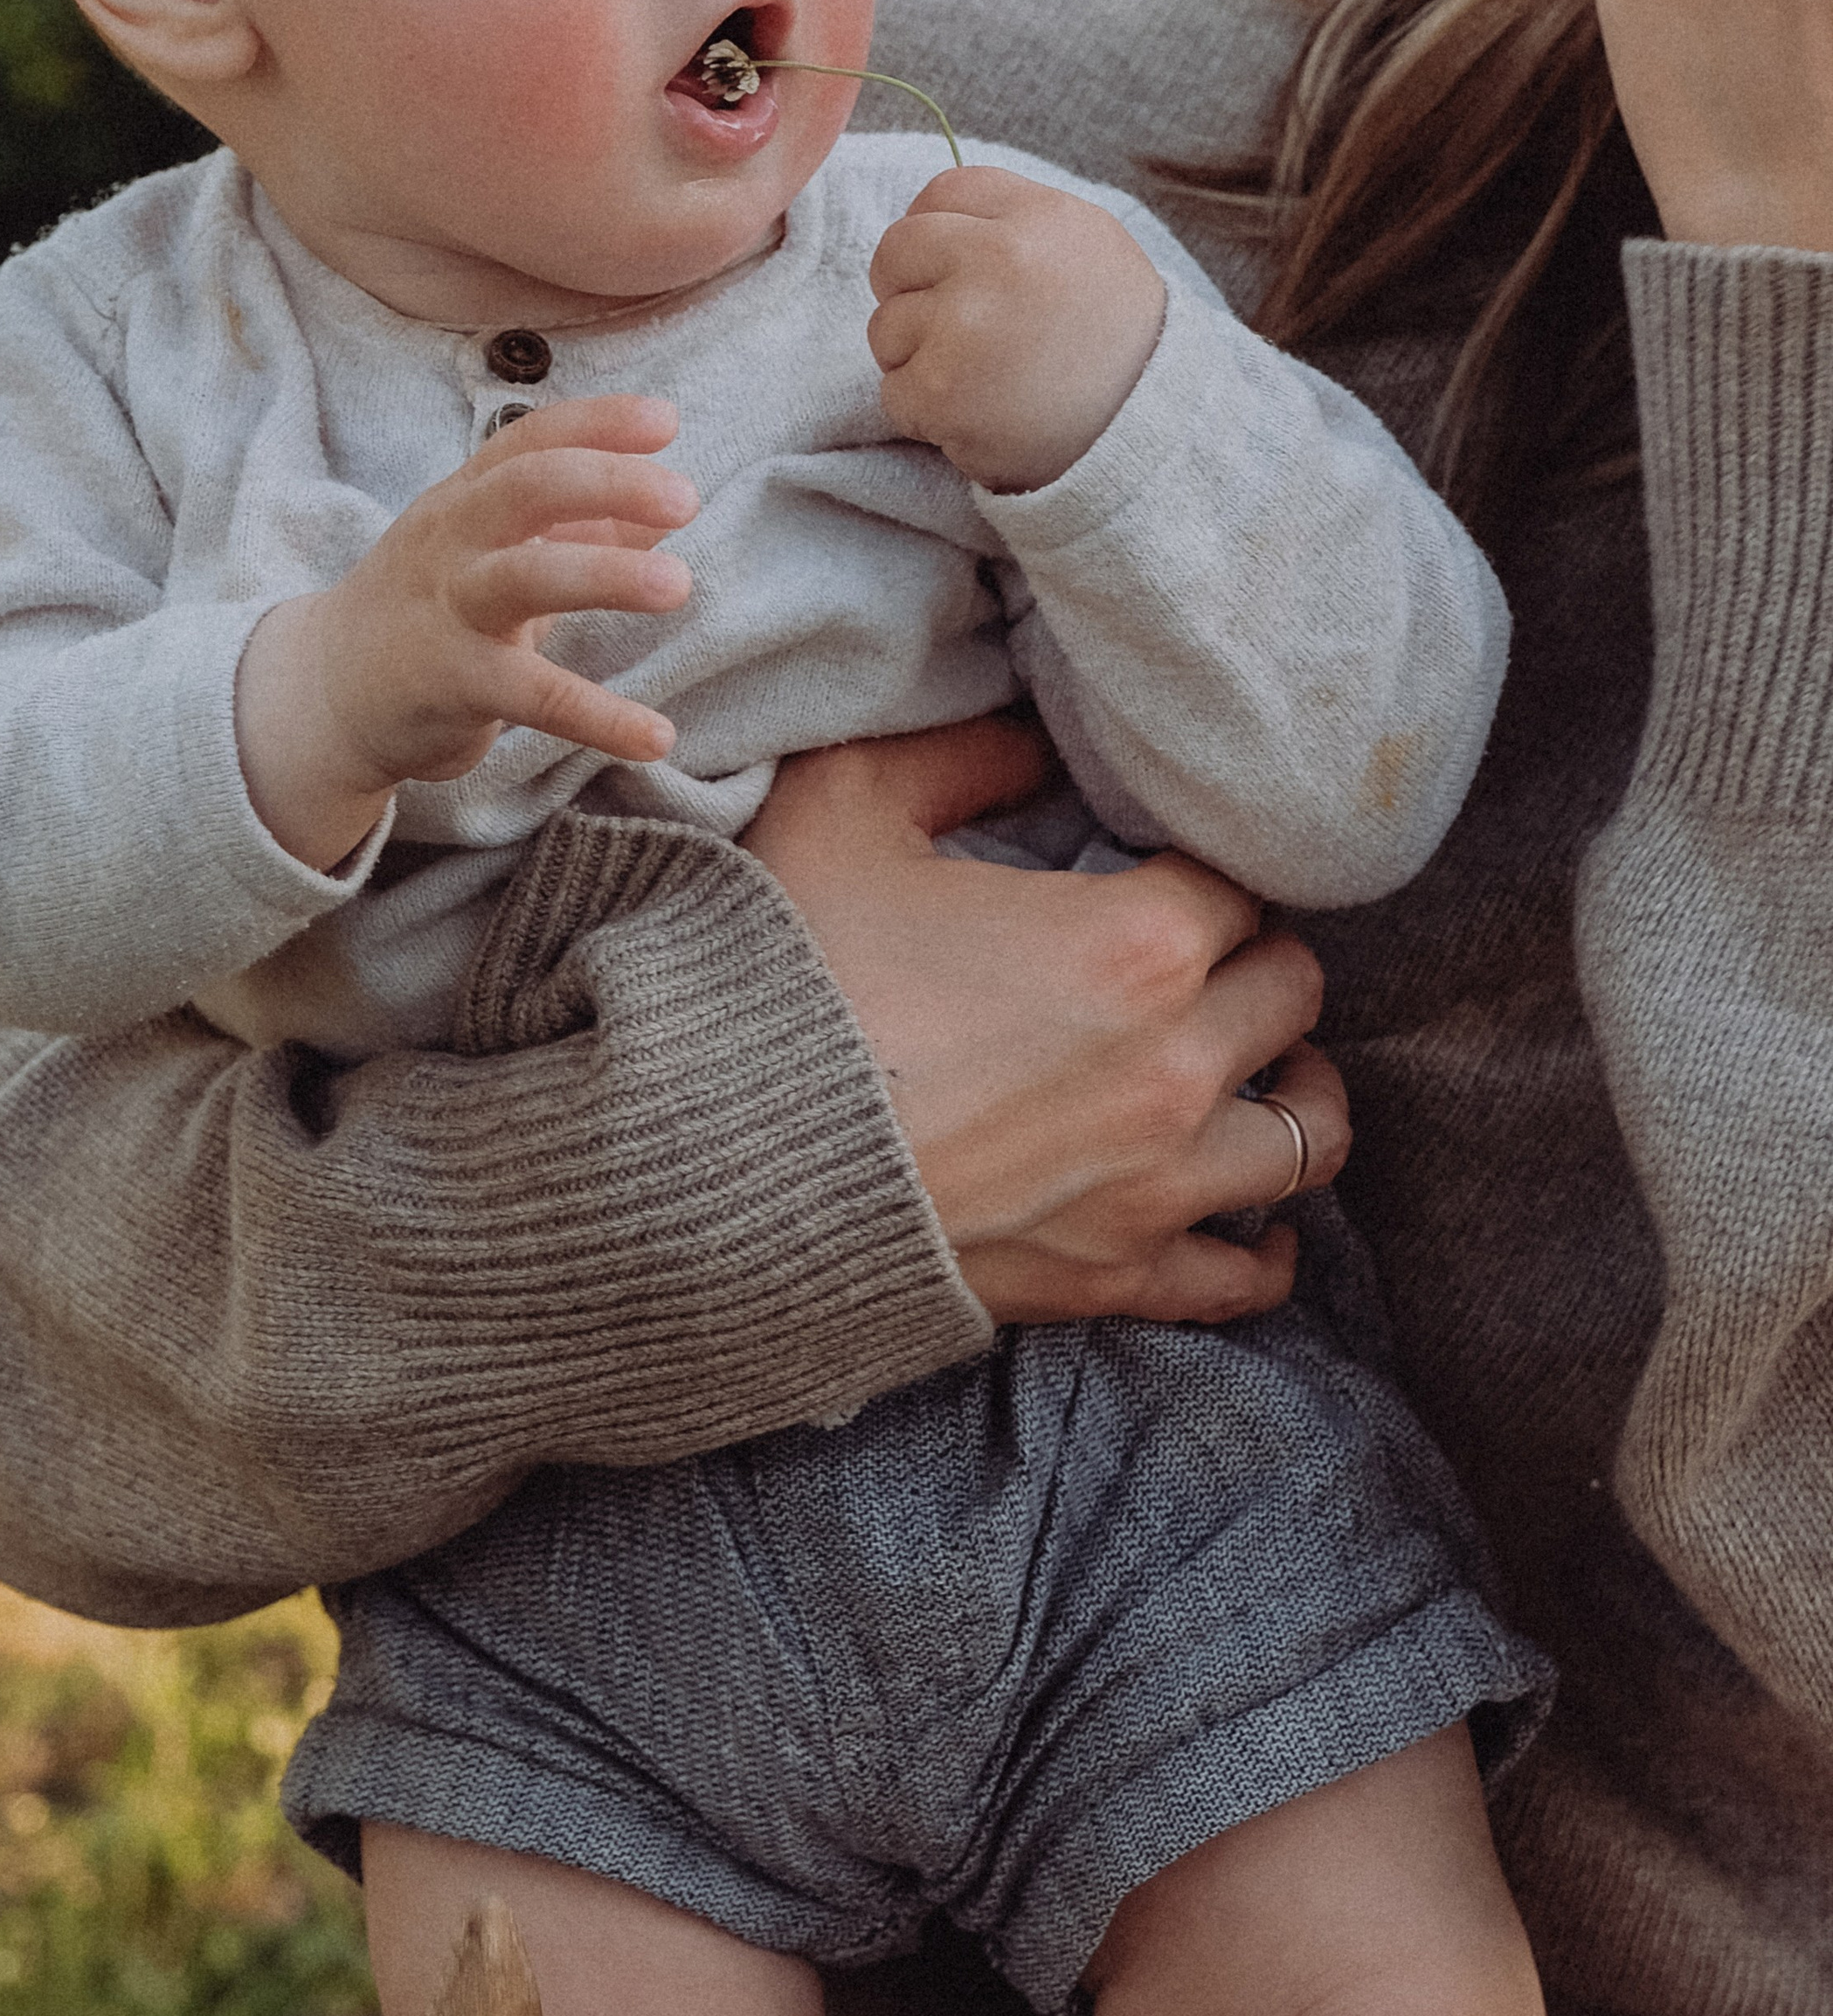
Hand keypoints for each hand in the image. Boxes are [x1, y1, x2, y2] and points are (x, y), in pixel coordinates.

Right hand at [237, 397, 697, 869]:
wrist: (326, 696)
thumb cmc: (428, 613)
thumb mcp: (494, 555)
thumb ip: (579, 528)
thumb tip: (665, 507)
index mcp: (464, 501)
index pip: (530, 441)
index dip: (597, 423)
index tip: (667, 420)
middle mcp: (452, 542)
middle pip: (526, 488)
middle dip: (607, 481)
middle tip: (686, 497)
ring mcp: (447, 610)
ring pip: (526, 576)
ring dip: (607, 574)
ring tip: (679, 584)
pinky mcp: (452, 684)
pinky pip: (534, 696)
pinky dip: (600, 717)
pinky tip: (658, 735)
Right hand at [744, 715, 1348, 1325]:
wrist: (707, 1165)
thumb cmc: (777, 976)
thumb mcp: (848, 807)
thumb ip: (965, 753)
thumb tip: (1038, 738)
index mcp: (1137, 941)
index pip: (1236, 882)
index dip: (1196, 868)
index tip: (1160, 871)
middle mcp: (1178, 1065)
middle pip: (1290, 992)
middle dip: (1251, 963)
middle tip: (1203, 958)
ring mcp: (1157, 1184)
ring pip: (1309, 1131)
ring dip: (1293, 1089)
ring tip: (1263, 1071)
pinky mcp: (1115, 1277)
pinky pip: (1246, 1275)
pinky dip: (1264, 1245)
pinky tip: (1251, 1219)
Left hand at [867, 167, 1166, 490]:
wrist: (1145, 428)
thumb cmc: (1113, 339)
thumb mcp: (1087, 246)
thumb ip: (1012, 222)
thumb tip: (930, 217)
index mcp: (1036, 216)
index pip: (940, 194)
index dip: (935, 234)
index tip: (956, 269)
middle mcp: (998, 259)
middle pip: (895, 252)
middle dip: (909, 289)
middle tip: (956, 327)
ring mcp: (965, 326)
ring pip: (886, 327)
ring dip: (919, 357)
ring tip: (983, 377)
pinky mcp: (941, 392)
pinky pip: (893, 391)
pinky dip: (925, 411)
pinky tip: (978, 414)